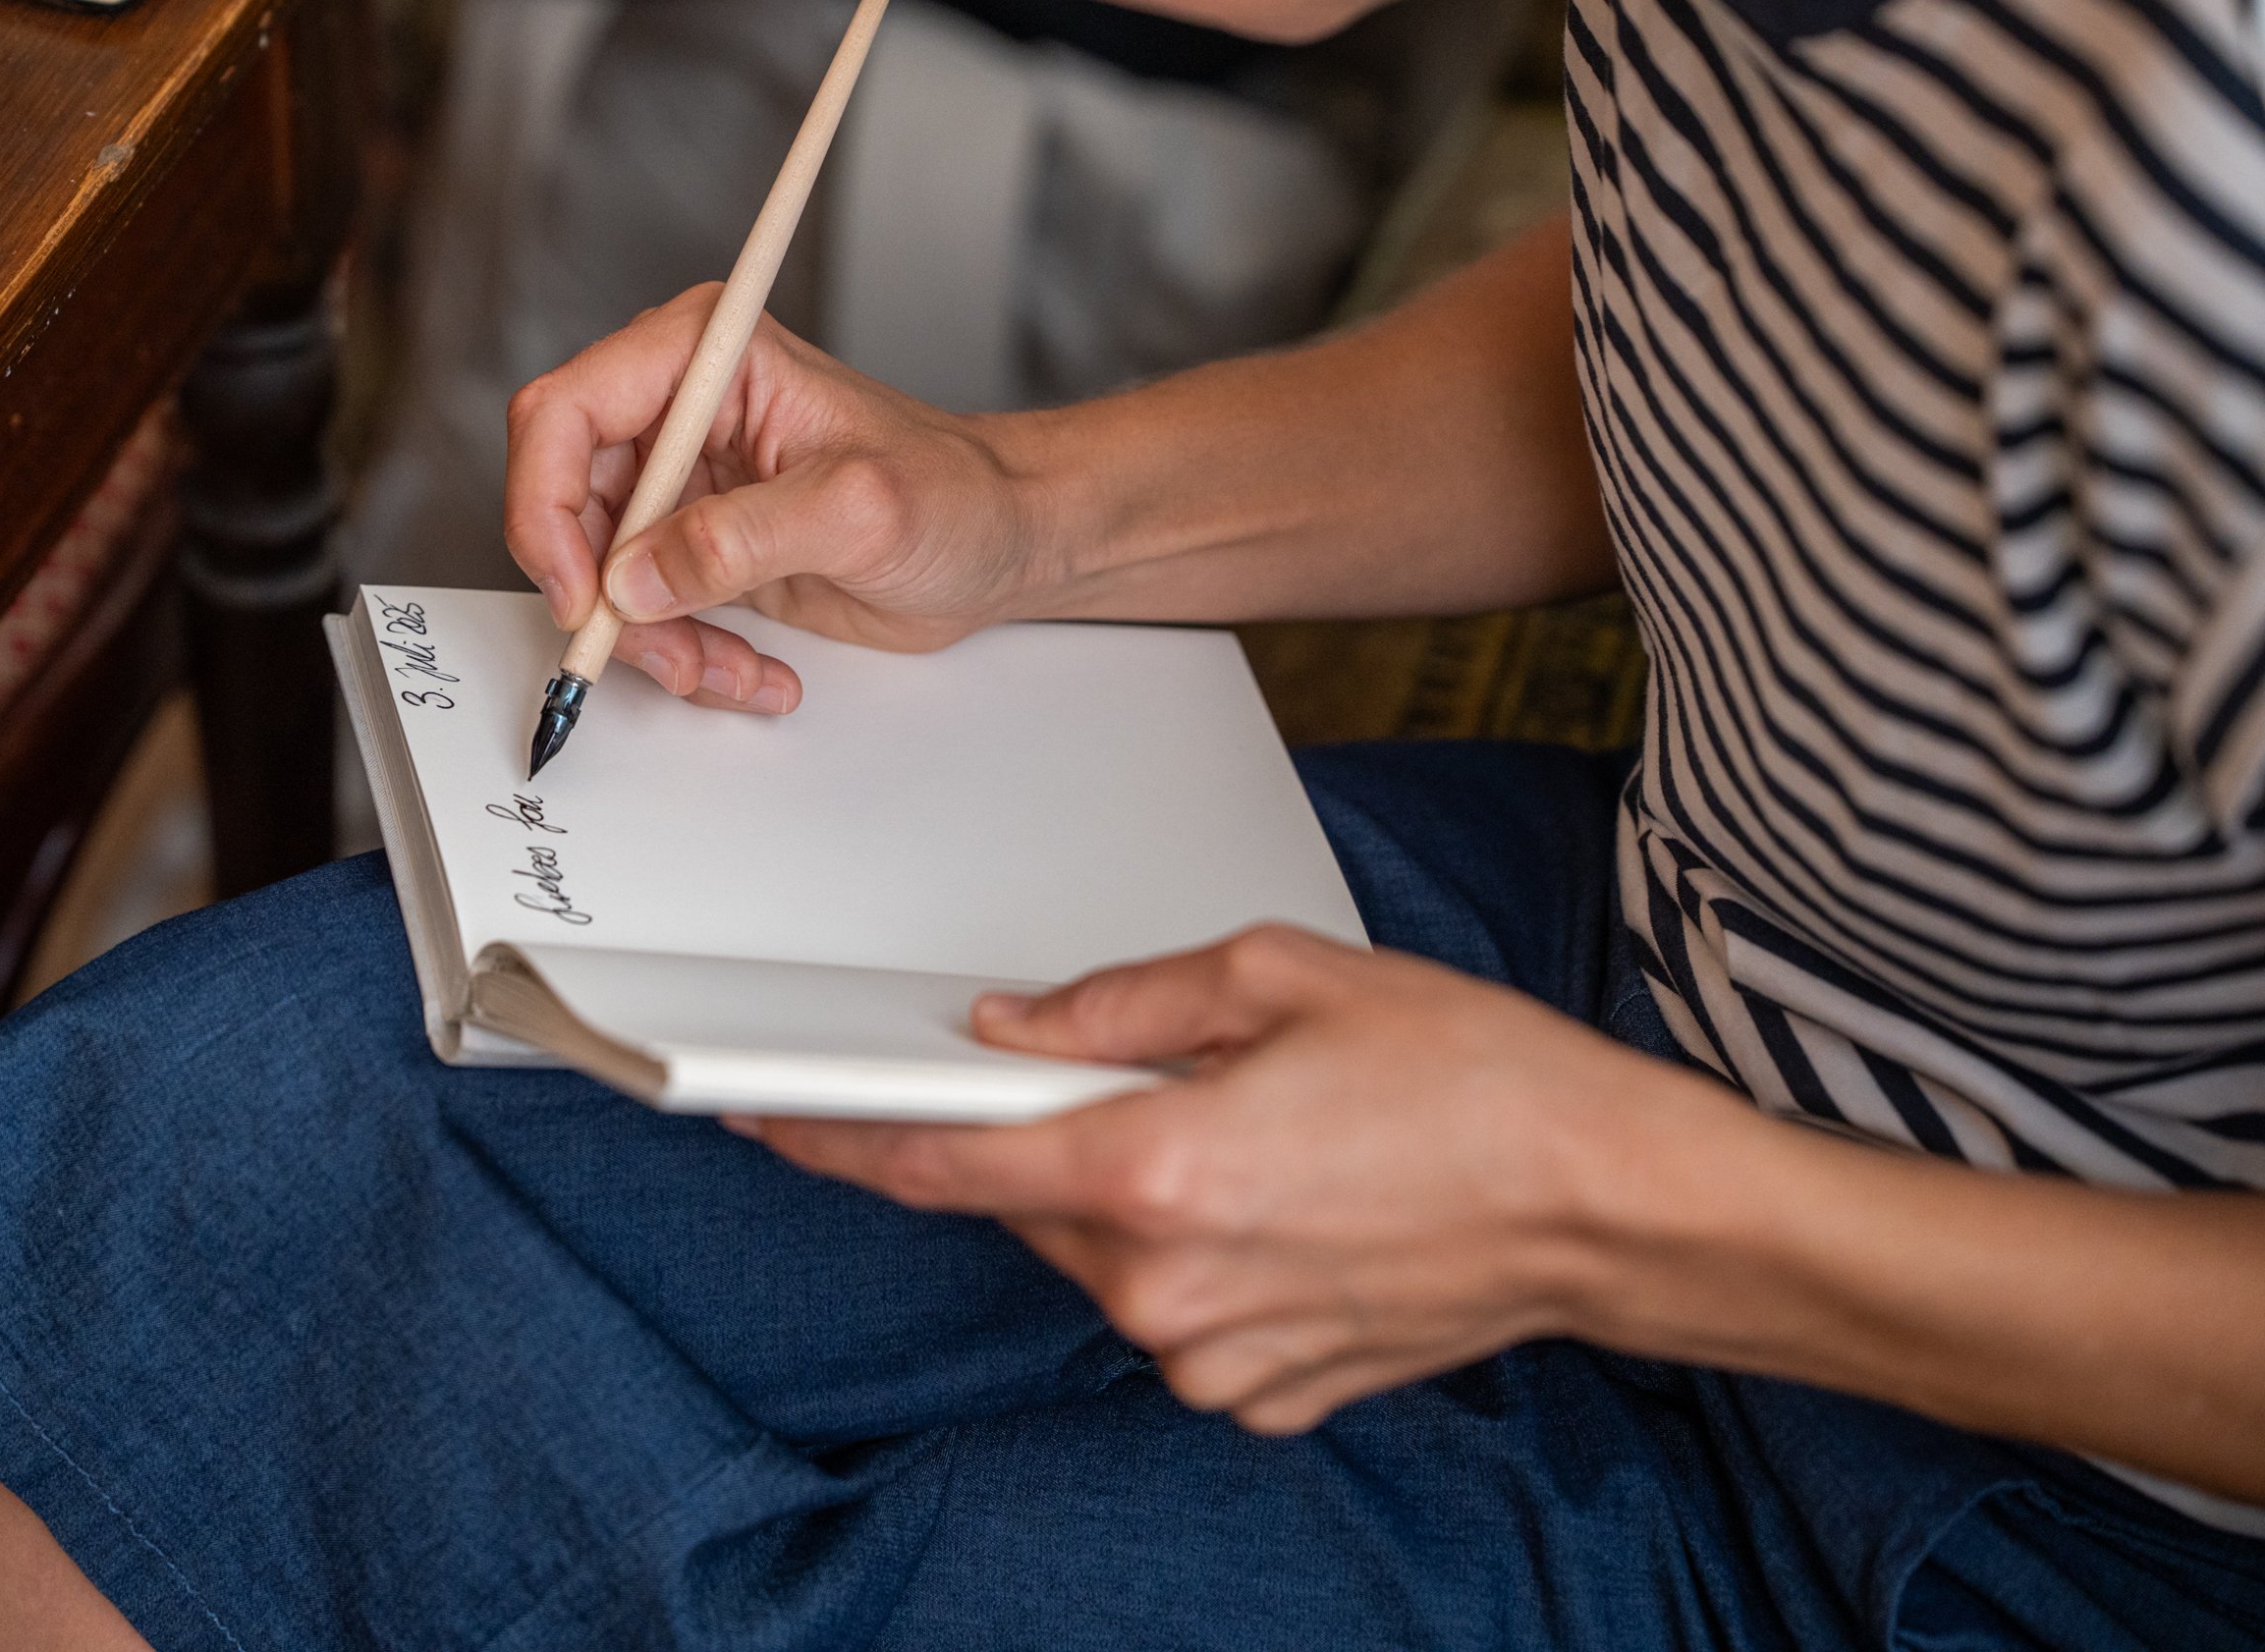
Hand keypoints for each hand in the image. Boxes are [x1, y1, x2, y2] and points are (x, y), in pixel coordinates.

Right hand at [503, 284, 1050, 711]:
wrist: (998, 541)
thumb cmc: (955, 493)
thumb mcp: (858, 510)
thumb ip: (741, 538)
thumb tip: (638, 576)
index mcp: (704, 355)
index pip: (565, 411)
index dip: (546, 505)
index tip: (582, 590)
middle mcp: (677, 411)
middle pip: (565, 503)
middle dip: (604, 596)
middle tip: (664, 651)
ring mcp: (681, 482)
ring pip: (598, 573)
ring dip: (653, 641)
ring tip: (730, 670)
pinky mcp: (693, 546)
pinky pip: (643, 613)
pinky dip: (685, 655)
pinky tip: (752, 670)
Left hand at [747, 930, 1735, 1431]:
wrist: (1611, 1207)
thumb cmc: (1473, 1077)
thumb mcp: (1282, 975)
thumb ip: (1117, 1003)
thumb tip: (1009, 1027)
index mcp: (1155, 1171)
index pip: (938, 1164)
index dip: (832, 1135)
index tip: (756, 1110)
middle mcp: (1166, 1287)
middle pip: (1023, 1202)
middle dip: (1040, 1132)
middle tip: (1127, 1070)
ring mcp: (1212, 1356)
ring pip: (1098, 1256)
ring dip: (1128, 1190)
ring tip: (1250, 1132)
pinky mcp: (1260, 1393)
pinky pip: (1173, 1311)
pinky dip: (1194, 1252)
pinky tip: (1284, 1201)